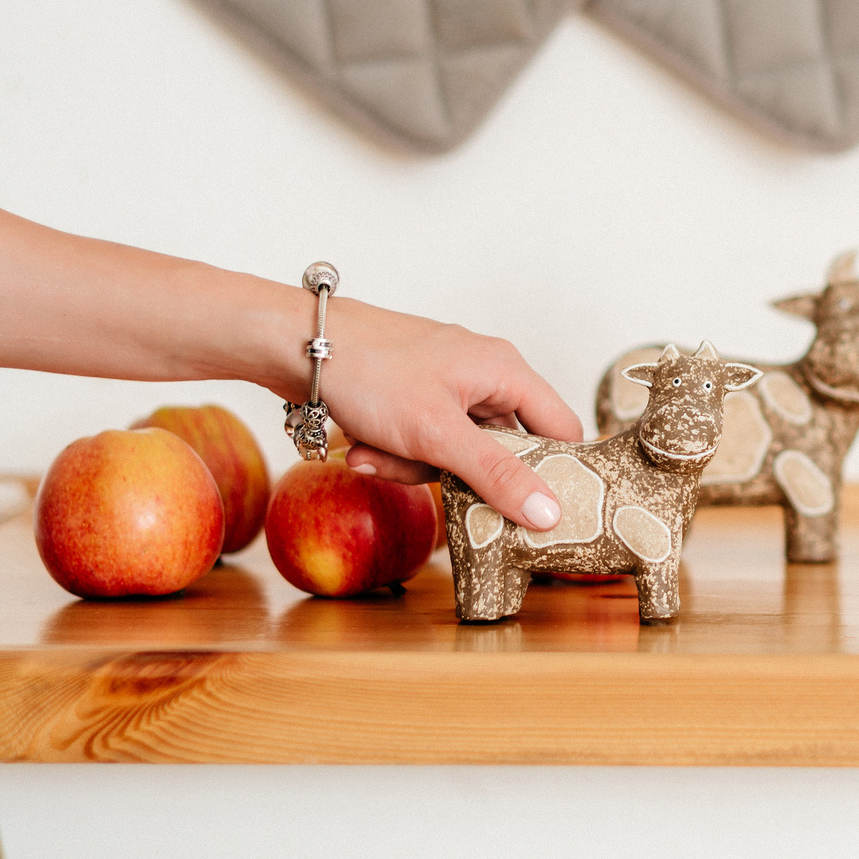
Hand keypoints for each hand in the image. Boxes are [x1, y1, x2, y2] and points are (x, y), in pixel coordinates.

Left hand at [304, 297, 582, 530]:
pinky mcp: (414, 396)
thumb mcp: (438, 434)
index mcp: (506, 371)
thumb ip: (496, 475)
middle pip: (500, 450)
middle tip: (422, 472)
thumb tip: (550, 513)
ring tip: (374, 453)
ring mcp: (447, 385)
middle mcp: (484, 375)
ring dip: (412, 465)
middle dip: (455, 472)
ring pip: (454, 452)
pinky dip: (394, 452)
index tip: (538, 510)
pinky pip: (422, 442)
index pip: (561, 429)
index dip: (555, 471)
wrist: (296, 344)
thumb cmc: (371, 372)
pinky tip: (361, 446)